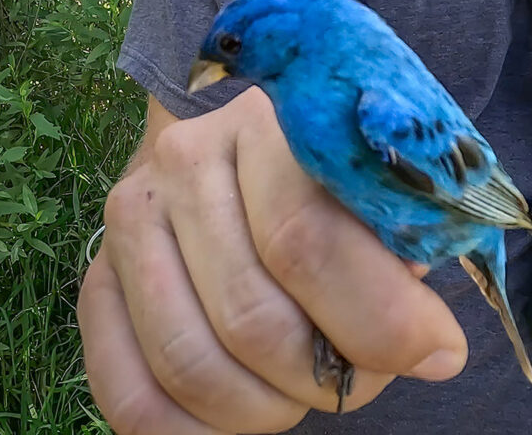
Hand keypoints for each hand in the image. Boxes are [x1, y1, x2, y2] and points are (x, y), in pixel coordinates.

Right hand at [77, 87, 467, 434]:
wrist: (230, 156)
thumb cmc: (318, 179)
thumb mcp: (369, 189)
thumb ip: (401, 250)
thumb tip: (432, 350)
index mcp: (260, 127)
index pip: (307, 240)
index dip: (379, 320)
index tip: (435, 352)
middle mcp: (181, 164)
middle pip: (251, 318)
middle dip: (324, 377)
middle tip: (357, 375)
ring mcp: (128, 223)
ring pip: (193, 365)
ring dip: (267, 409)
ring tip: (303, 388)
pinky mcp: (96, 282)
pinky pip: (131, 396)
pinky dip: (197, 434)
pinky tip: (243, 415)